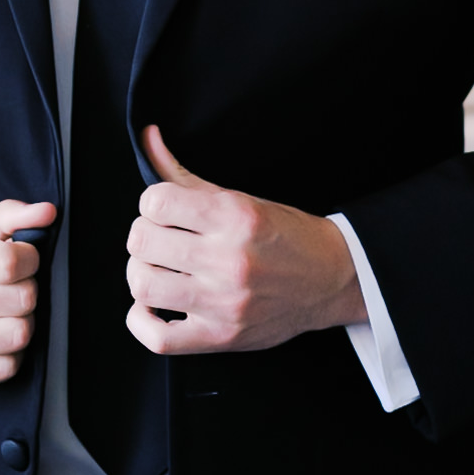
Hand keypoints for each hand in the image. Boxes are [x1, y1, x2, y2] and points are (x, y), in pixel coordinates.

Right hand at [0, 198, 55, 387]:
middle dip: (27, 290)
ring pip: (18, 335)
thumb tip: (47, 212)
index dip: (30, 259)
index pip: (9, 262)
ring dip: (22, 322)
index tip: (24, 259)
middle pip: (20, 300)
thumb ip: (4, 219)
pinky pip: (6, 367)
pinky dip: (10, 353)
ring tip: (4, 313)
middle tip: (13, 287)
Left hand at [125, 126, 368, 354]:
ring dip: (141, 272)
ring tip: (159, 268)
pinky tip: (155, 304)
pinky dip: (141, 320)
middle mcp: (230, 259)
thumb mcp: (239, 198)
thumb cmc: (284, 235)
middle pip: (142, 242)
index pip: (155, 202)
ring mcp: (225, 302)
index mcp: (235, 216)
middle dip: (143, 235)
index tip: (164, 210)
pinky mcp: (221, 336)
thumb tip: (147, 137)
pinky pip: (158, 337)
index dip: (151, 203)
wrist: (332, 278)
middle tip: (159, 238)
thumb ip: (184, 174)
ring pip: (143, 285)